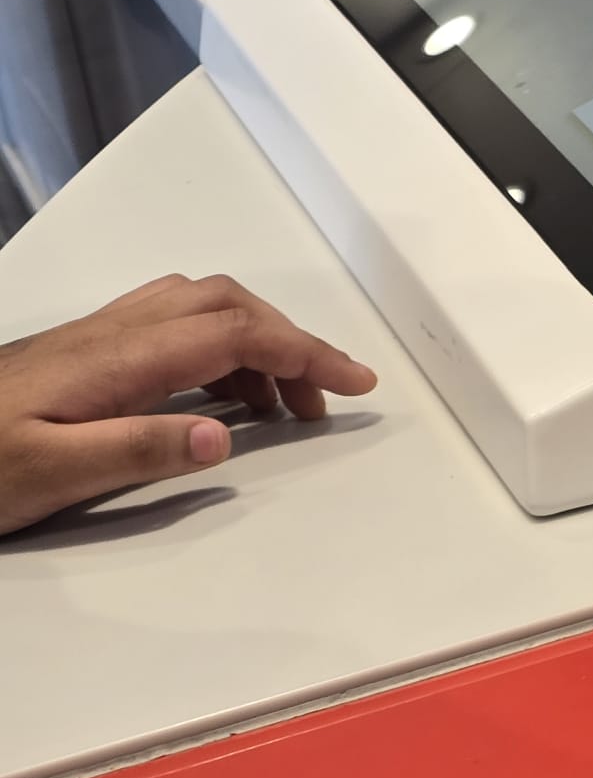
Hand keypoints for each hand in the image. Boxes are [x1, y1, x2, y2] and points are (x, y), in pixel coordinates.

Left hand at [0, 274, 376, 535]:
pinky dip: (219, 347)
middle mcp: (112, 333)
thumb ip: (138, 450)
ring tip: (284, 405)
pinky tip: (218, 395)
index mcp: (117, 358)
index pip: (236, 333)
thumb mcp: (51, 473)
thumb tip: (224, 437)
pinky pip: (172, 326)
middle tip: (328, 399)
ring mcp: (96, 338)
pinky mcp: (84, 353)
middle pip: (226, 305)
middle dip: (292, 342)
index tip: (355, 383)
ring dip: (256, 341)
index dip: (305, 353)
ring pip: (200, 308)